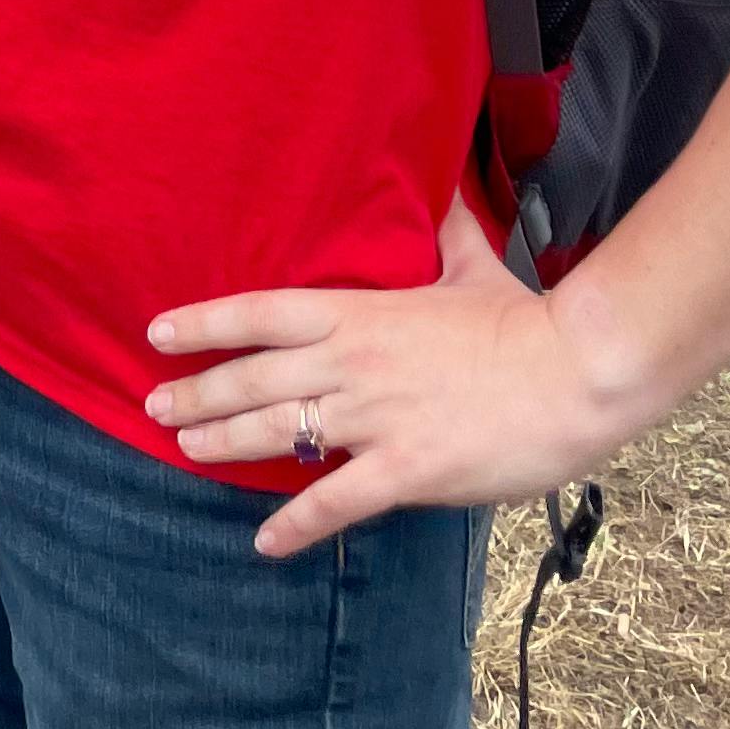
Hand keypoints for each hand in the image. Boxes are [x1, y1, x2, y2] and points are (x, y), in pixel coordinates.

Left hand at [145, 198, 649, 556]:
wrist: (576, 370)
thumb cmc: (523, 319)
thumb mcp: (471, 262)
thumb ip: (444, 230)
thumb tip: (441, 185)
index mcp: (360, 311)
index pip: (261, 313)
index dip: (205, 323)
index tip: (159, 333)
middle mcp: (353, 362)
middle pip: (254, 377)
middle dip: (197, 392)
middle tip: (153, 407)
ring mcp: (375, 417)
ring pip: (278, 433)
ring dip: (224, 443)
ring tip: (186, 449)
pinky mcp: (406, 468)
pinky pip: (334, 501)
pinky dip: (294, 525)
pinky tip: (263, 543)